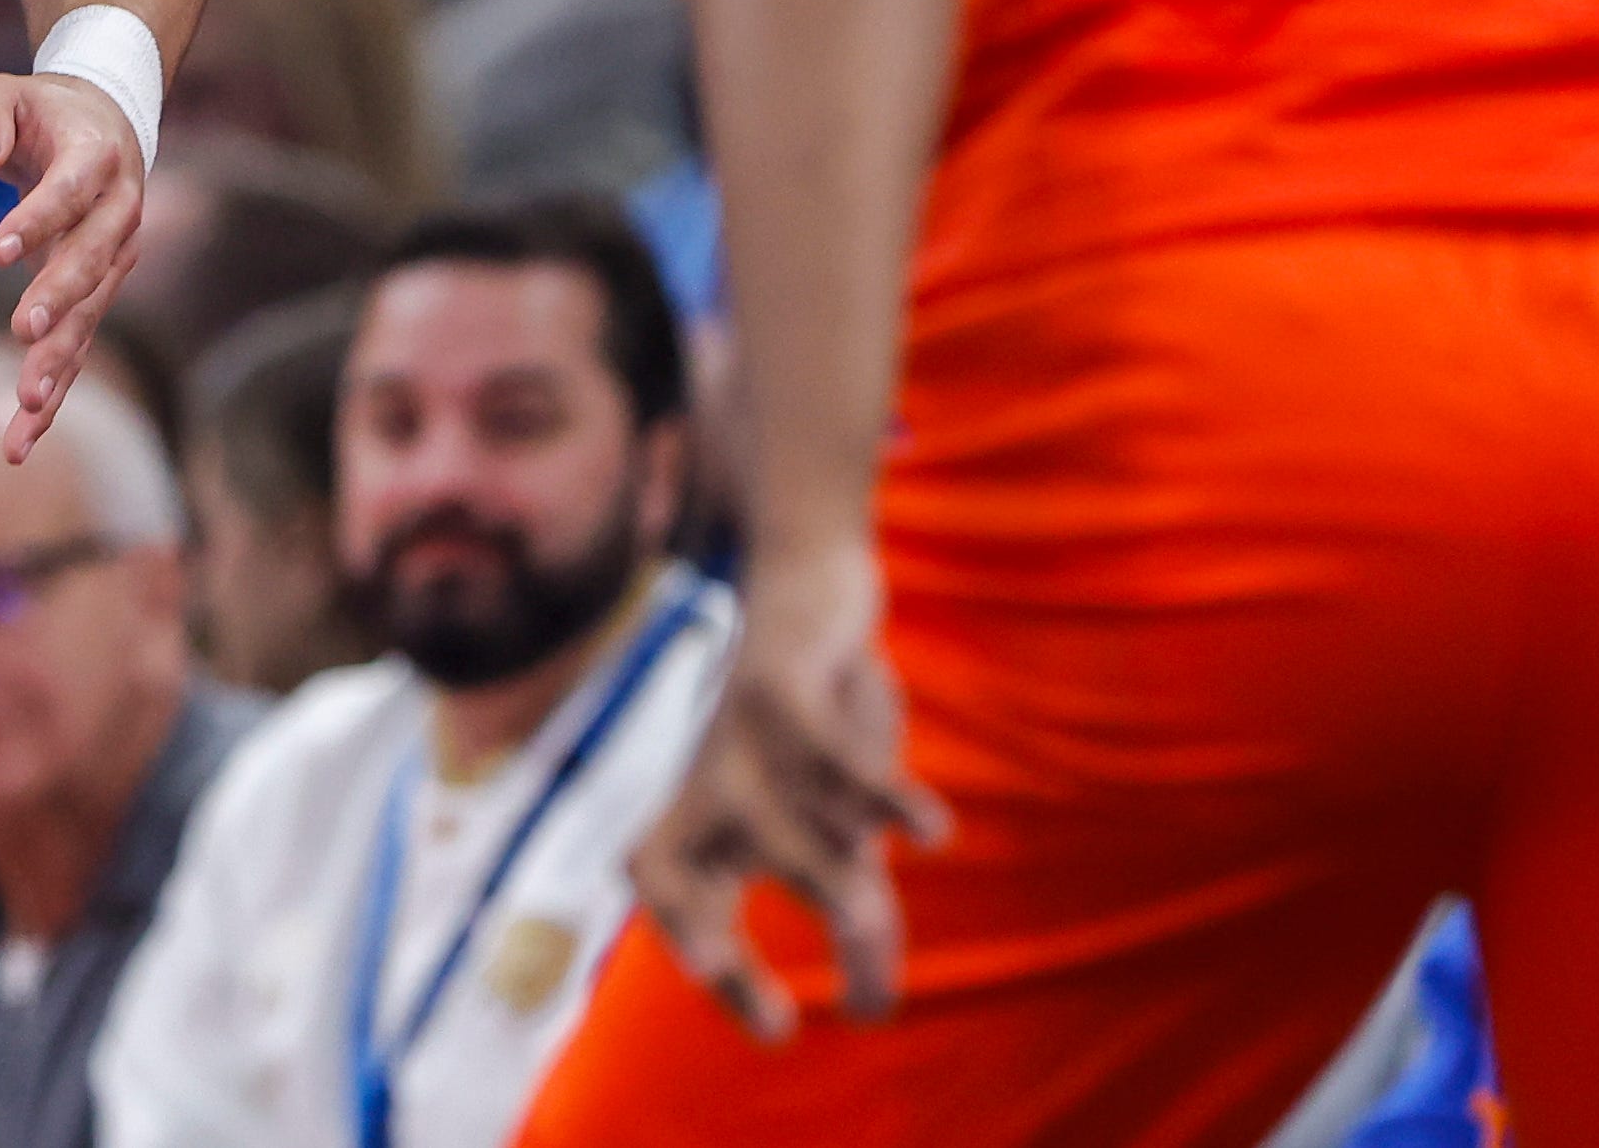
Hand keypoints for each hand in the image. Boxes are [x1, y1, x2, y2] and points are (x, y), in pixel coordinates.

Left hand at [0, 67, 146, 462]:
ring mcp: (114, 259)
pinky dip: (54, 394)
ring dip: (61, 362)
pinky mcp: (97, 295)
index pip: (69, 191)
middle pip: (93, 260)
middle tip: (23, 330)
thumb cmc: (39, 111)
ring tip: (25, 405)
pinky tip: (21, 439)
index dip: (37, 219)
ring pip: (91, 316)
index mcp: (96, 156)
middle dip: (61, 298)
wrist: (104, 123)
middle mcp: (117, 212)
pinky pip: (78, 347)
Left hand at [628, 537, 948, 1043]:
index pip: (664, 887)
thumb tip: (874, 1005)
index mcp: (698, 804)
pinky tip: (933, 834)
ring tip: (873, 927)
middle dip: (716, 946)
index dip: (692, 946)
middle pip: (683, 872)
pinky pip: (835, 753)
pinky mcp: (785, 685)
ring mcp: (737, 731)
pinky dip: (883, 792)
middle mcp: (703, 774)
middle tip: (780, 1024)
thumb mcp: (833, 815)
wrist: (813, 574)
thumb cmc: (817, 717)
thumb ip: (851, 900)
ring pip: (780, 827)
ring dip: (830, 882)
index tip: (753, 1013)